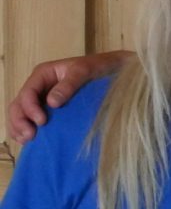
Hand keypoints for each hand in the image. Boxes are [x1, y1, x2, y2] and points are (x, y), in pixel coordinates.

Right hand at [6, 51, 131, 142]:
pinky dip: (26, 129)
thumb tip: (51, 103)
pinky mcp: (49, 110)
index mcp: (43, 74)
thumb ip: (69, 84)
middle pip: (18, 104)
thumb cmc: (100, 67)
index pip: (28, 92)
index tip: (42, 121)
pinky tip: (30, 141)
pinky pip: (30, 119)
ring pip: (20, 114)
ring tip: (27, 140)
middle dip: (19, 121)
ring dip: (19, 127)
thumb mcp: (85, 71)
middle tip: (30, 136)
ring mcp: (42, 98)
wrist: (114, 70)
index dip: (29, 108)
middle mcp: (39, 86)